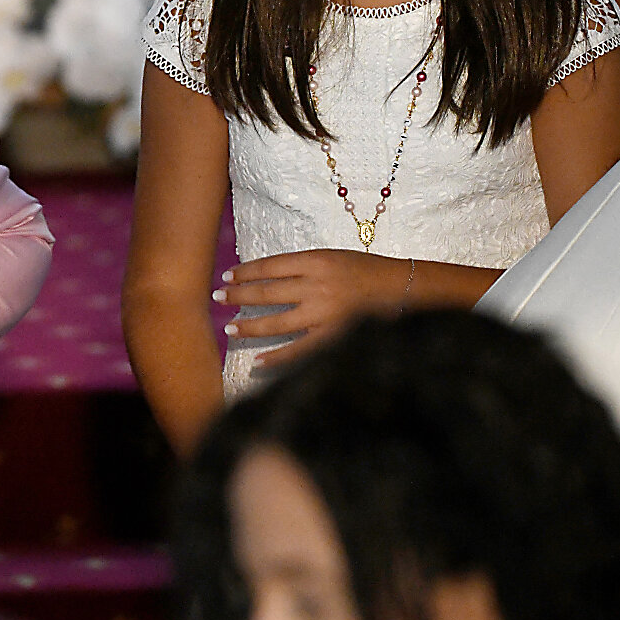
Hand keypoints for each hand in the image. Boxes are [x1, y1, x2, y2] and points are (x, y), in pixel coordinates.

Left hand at [216, 249, 409, 368]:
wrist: (402, 288)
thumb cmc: (364, 271)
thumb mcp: (330, 258)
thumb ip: (300, 267)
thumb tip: (263, 279)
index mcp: (315, 261)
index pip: (269, 266)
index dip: (244, 272)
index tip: (227, 277)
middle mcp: (316, 286)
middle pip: (266, 292)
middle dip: (237, 296)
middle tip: (217, 298)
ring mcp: (324, 314)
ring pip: (276, 322)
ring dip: (249, 326)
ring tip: (229, 329)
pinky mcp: (333, 338)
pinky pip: (298, 351)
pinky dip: (276, 358)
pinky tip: (257, 361)